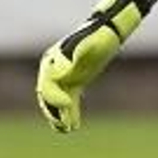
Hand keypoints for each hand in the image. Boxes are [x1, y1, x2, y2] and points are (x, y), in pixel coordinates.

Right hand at [35, 0, 148, 132]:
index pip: (49, 84)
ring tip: (68, 129)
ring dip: (59, 115)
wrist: (109, 28)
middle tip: (64, 124)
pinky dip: (69, 112)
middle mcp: (54, 68)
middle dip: (54, 111)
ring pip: (56, 100)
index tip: (67, 105)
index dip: (55, 97)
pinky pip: (68, 100)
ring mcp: (64, 75)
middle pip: (48, 95)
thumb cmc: (100, 35)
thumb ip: (78, 56)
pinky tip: (73, 126)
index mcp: (53, 59)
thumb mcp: (90, 45)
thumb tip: (65, 72)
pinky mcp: (75, 81)